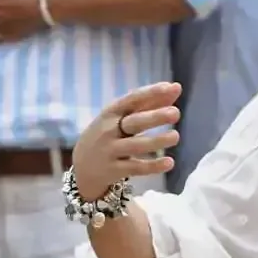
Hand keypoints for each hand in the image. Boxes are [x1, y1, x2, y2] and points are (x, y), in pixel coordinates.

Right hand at [71, 82, 181, 201]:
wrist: (81, 168)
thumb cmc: (108, 135)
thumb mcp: (121, 117)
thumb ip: (148, 104)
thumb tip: (176, 88)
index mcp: (111, 112)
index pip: (132, 99)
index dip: (150, 93)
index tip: (170, 87)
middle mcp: (109, 130)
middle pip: (134, 122)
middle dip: (154, 116)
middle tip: (176, 113)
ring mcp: (110, 150)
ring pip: (136, 146)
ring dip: (156, 141)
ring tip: (175, 136)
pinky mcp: (113, 170)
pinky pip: (136, 168)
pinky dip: (153, 166)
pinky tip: (170, 162)